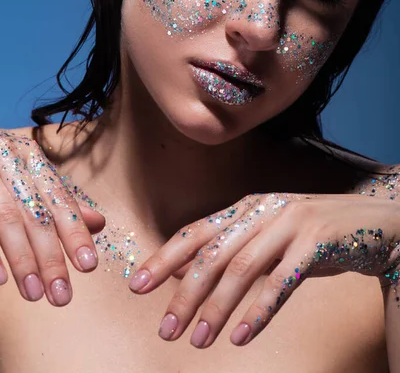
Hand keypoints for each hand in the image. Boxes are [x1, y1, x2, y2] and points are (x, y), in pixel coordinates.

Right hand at [0, 129, 104, 305]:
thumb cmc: (3, 166)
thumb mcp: (32, 174)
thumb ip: (61, 201)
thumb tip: (99, 223)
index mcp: (33, 161)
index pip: (60, 200)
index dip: (75, 232)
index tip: (88, 265)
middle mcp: (11, 166)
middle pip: (36, 216)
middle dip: (51, 258)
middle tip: (62, 295)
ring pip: (7, 222)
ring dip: (22, 261)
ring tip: (35, 294)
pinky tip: (1, 280)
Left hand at [129, 181, 399, 347]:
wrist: (370, 221)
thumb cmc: (310, 233)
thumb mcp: (266, 235)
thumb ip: (229, 250)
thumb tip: (182, 274)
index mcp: (245, 208)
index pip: (196, 233)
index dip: (165, 259)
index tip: (137, 286)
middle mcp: (262, 211)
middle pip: (213, 255)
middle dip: (184, 295)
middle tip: (165, 330)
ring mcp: (290, 224)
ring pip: (242, 269)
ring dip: (217, 308)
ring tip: (197, 340)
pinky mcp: (316, 242)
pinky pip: (282, 282)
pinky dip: (259, 311)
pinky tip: (241, 336)